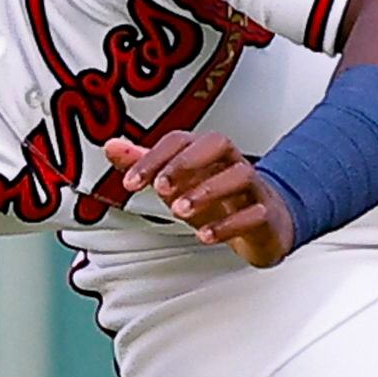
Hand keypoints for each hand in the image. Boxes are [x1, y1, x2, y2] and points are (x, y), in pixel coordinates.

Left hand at [105, 133, 298, 268]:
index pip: (180, 140)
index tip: (129, 183)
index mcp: (207, 152)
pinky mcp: (266, 215)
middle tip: (160, 188)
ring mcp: (252, 187)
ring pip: (240, 175)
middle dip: (187, 162)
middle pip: (218, 143)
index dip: (154, 158)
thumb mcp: (177, 182)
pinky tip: (206, 236)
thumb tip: (111, 146)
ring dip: (207, 191)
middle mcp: (231, 163)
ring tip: (180, 211)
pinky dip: (229, 225)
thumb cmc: (217, 199)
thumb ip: (145, 164)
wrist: (265, 224)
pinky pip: (254, 214)